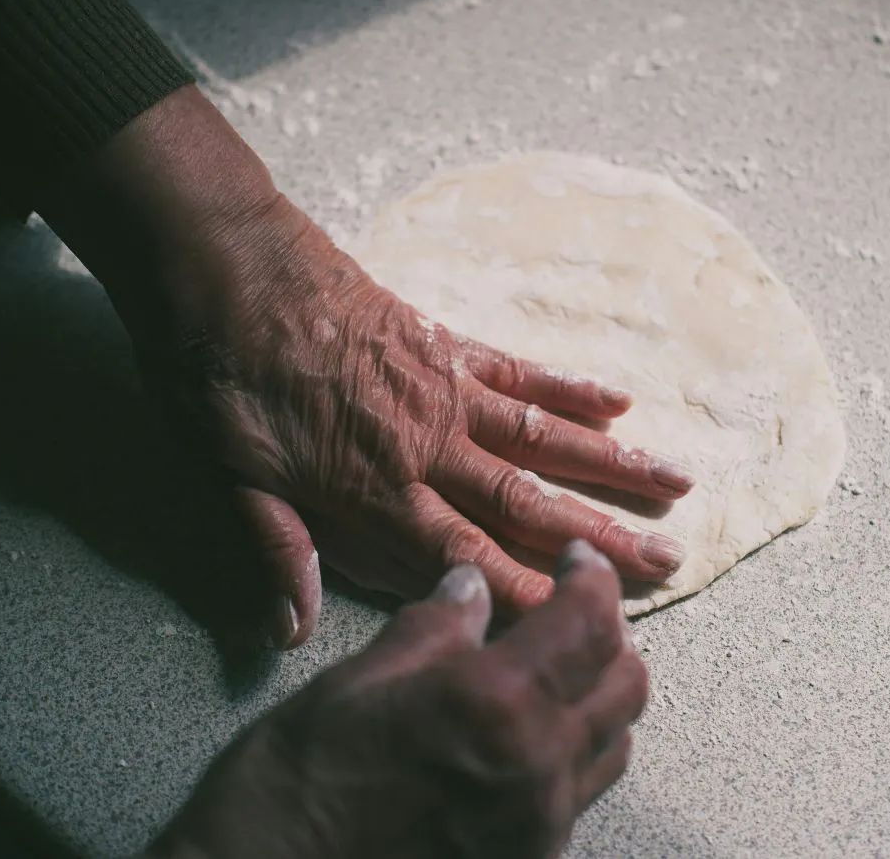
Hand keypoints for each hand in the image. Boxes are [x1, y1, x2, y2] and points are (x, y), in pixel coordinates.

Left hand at [40, 86, 693, 645]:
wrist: (222, 261)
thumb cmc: (212, 371)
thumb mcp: (221, 471)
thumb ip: (272, 545)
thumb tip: (292, 626)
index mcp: (371, 489)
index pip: (466, 559)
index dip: (529, 595)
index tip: (587, 623)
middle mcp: (425, 445)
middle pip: (527, 502)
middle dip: (599, 538)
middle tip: (670, 559)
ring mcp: (441, 389)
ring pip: (543, 436)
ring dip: (612, 464)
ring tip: (677, 483)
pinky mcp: (442, 341)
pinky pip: (519, 370)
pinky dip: (570, 386)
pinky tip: (619, 401)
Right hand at [144, 540, 647, 858]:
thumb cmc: (294, 782)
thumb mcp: (358, 680)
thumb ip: (434, 627)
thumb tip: (472, 587)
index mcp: (497, 702)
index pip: (588, 623)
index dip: (595, 580)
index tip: (580, 560)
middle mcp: (538, 767)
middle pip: (626, 684)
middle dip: (609, 636)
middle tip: (569, 610)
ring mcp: (539, 824)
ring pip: (613, 743)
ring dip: (598, 696)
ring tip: (554, 671)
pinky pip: (578, 795)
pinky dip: (571, 752)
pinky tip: (525, 736)